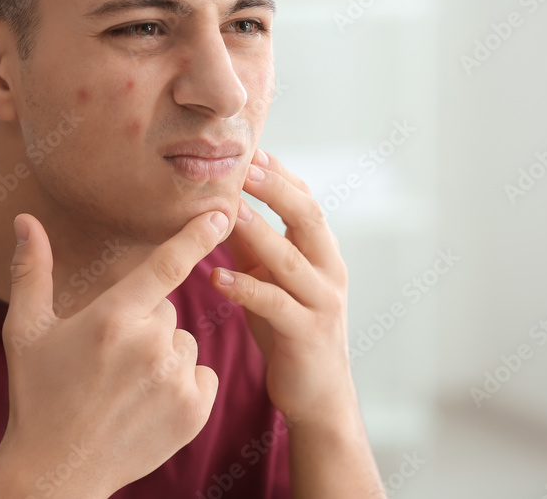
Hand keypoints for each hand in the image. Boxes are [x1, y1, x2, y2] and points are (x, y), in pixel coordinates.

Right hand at [0, 210, 227, 496]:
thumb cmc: (37, 394)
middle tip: (109, 356)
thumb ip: (31, 271)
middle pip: (166, 310)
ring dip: (164, 355)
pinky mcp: (195, 412)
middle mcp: (150, 346)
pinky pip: (203, 374)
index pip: (165, 266)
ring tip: (126, 384)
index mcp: (111, 319)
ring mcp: (175, 382)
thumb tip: (24, 219)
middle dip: (144, 323)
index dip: (194, 236)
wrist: (58, 469)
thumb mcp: (25, 330)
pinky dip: (184, 383)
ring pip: (184, 344)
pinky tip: (149, 402)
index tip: (220, 213)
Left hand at [215, 148, 354, 424]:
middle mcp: (329, 271)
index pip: (305, 200)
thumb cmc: (290, 332)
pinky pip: (275, 304)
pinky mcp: (306, 334)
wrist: (318, 396)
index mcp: (322, 253)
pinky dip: (245, 288)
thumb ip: (254, 247)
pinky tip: (216, 278)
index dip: (280, 174)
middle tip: (242, 165)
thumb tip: (222, 206)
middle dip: (274, 188)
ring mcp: (322, 302)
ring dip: (257, 230)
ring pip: (289, 257)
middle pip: (307, 216)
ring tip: (225, 210)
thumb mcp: (273, 281)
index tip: (252, 149)